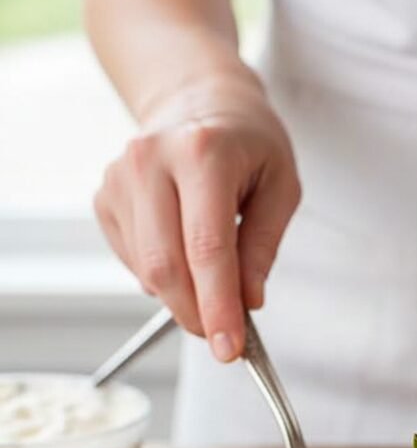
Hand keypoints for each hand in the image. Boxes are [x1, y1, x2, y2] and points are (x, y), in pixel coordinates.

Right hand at [95, 73, 300, 360]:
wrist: (198, 99)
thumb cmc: (247, 142)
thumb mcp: (281, 186)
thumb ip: (264, 247)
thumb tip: (248, 302)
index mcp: (202, 152)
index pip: (207, 248)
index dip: (218, 307)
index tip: (231, 348)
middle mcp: (150, 161)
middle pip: (166, 266)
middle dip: (197, 314)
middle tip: (224, 336)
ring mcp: (120, 179)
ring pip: (147, 271)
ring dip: (183, 297)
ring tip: (214, 279)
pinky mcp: (105, 198)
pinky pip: (134, 262)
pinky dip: (164, 278)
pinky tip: (186, 253)